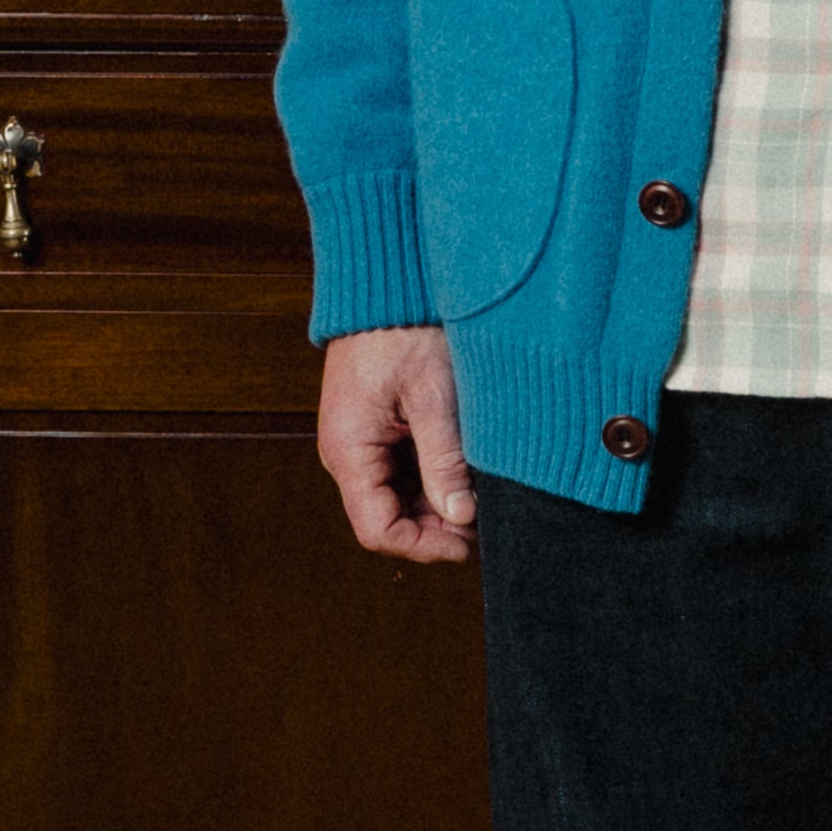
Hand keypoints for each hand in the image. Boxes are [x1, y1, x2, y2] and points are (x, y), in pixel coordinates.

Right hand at [317, 324, 476, 562]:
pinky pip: (401, 471)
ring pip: (397, 498)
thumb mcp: (434, 397)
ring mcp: (360, 441)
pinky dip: (432, 478)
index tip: (468, 544)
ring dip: (437, 502)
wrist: (387, 283)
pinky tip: (464, 468)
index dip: (423, 547)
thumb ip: (445, 461)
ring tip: (479, 489)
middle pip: (388, 518)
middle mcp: (347, 453)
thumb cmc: (405, 330)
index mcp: (349, 451)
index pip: (378, 530)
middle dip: (435, 526)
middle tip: (484, 515)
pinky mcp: (376, 428)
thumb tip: (461, 517)